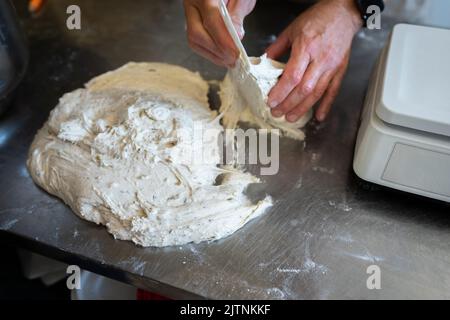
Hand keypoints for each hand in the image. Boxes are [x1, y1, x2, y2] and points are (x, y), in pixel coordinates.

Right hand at [183, 0, 255, 66]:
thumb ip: (237, 16)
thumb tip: (236, 37)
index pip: (211, 19)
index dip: (223, 40)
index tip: (235, 52)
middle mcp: (192, 4)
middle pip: (196, 33)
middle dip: (216, 50)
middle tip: (233, 59)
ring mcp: (190, 14)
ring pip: (194, 40)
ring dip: (213, 55)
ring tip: (230, 61)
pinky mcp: (192, 23)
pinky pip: (197, 42)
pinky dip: (211, 52)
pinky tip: (223, 57)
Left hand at [266, 0, 361, 121]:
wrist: (343, 13)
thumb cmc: (317, 19)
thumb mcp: (292, 30)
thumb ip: (277, 48)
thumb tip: (263, 63)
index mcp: (306, 47)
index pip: (292, 76)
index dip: (281, 92)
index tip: (271, 101)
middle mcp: (320, 59)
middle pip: (304, 89)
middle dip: (288, 104)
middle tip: (276, 113)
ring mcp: (332, 66)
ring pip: (317, 93)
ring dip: (302, 108)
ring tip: (290, 117)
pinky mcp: (340, 70)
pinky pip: (333, 91)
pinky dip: (326, 105)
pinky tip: (319, 116)